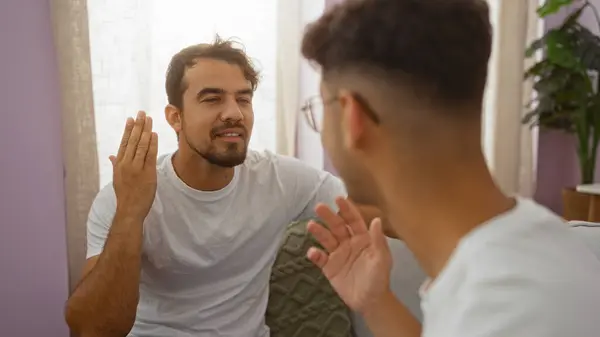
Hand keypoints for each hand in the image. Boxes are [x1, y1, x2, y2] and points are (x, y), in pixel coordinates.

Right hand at [110, 111, 157, 220]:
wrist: (129, 209)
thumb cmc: (125, 195)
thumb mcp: (117, 179)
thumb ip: (115, 165)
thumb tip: (111, 156)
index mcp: (119, 164)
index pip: (123, 143)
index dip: (128, 130)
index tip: (131, 119)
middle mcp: (126, 164)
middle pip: (132, 141)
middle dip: (138, 126)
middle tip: (142, 113)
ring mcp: (136, 168)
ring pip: (141, 145)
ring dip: (146, 131)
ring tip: (149, 119)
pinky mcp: (147, 173)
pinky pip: (150, 155)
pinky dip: (152, 144)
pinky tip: (154, 134)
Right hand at [307, 197, 392, 312]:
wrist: (370, 301)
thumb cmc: (379, 278)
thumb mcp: (382, 259)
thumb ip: (378, 240)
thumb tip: (377, 219)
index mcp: (362, 238)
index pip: (353, 220)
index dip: (347, 209)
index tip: (339, 199)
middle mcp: (348, 243)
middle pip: (337, 226)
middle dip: (328, 216)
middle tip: (319, 207)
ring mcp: (337, 254)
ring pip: (326, 239)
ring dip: (318, 232)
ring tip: (310, 226)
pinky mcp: (329, 268)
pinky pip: (320, 259)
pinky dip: (315, 255)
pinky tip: (313, 252)